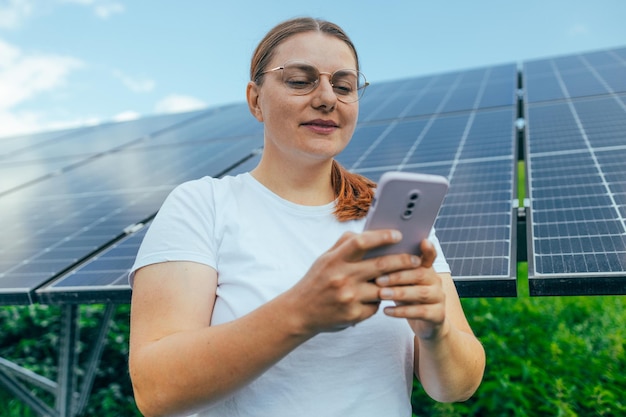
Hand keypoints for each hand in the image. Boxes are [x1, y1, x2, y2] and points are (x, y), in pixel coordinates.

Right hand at [285, 229, 420, 333]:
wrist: (299, 313)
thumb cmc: (316, 281)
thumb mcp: (325, 259)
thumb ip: (344, 245)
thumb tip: (367, 233)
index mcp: (335, 260)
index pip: (361, 242)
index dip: (381, 237)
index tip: (398, 235)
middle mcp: (342, 278)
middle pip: (380, 266)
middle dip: (403, 261)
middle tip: (415, 259)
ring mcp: (348, 298)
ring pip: (383, 288)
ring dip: (395, 283)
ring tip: (405, 279)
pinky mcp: (353, 315)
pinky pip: (376, 306)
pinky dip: (379, 301)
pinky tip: (377, 298)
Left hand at [375, 239, 447, 339]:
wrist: (425, 324)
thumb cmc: (406, 297)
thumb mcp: (400, 281)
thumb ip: (393, 268)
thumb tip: (370, 254)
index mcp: (427, 269)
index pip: (430, 256)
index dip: (428, 249)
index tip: (422, 241)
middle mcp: (436, 280)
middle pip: (420, 274)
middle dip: (398, 276)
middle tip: (378, 280)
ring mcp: (439, 298)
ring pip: (421, 293)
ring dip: (399, 293)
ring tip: (381, 294)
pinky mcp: (438, 315)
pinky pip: (421, 312)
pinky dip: (402, 311)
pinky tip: (386, 311)